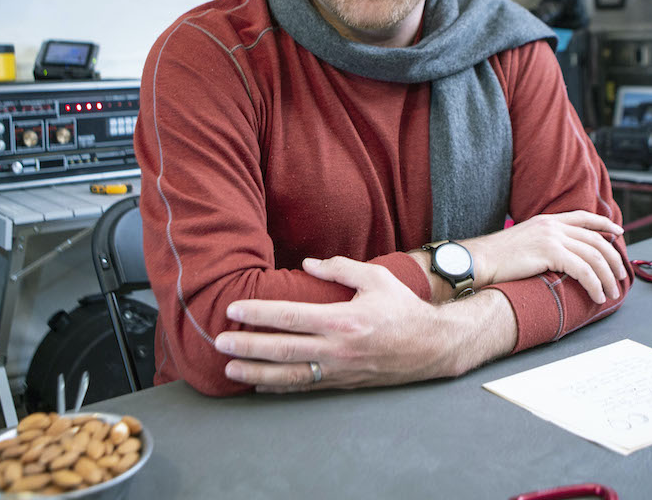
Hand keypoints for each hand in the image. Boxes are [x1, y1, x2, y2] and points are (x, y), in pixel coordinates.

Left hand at [213, 256, 513, 391]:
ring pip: (290, 376)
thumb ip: (340, 268)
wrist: (433, 346)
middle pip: (282, 350)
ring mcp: (339, 371)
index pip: (290, 317)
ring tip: (230, 370)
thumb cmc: (403, 308)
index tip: (234, 311)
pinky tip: (261, 387)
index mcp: (343, 321)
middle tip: (219, 342)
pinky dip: (281, 388)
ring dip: (257, 375)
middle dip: (247, 347)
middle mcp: (337, 350)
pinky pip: (306, 387)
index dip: (258, 315)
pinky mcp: (343, 383)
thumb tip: (308, 263)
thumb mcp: (376, 278)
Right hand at [466, 210, 626, 303]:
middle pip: (596, 239)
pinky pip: (583, 270)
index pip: (584, 217)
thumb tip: (560, 257)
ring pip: (594, 256)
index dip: (605, 223)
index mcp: (547, 220)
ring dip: (607, 277)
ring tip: (610, 292)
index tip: (619, 231)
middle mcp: (553, 225)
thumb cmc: (497, 257)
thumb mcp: (525, 241)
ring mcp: (552, 237)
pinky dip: (595, 285)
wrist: (480, 259)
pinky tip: (597, 296)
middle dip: (613, 259)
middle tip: (620, 276)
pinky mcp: (551, 252)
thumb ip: (544, 243)